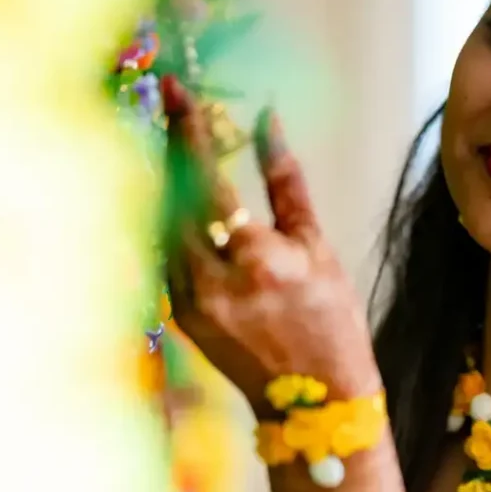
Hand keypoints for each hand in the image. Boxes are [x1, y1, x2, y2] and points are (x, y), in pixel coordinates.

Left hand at [161, 75, 378, 412]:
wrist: (314, 402)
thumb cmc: (329, 322)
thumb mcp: (318, 248)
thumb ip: (287, 182)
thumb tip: (266, 120)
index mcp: (257, 259)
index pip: (207, 177)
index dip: (187, 128)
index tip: (175, 89)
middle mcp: (214, 280)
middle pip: (172, 194)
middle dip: (170, 145)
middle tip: (171, 105)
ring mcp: (189, 300)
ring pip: (161, 221)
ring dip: (165, 179)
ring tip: (176, 145)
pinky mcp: (179, 315)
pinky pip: (164, 251)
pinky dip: (169, 219)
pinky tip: (178, 197)